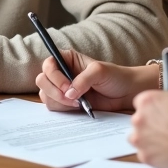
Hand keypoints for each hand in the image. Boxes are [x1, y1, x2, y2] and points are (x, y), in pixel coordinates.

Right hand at [36, 49, 157, 112]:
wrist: (125, 93)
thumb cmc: (115, 76)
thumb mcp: (100, 71)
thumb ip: (83, 80)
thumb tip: (69, 93)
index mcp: (67, 59)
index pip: (48, 65)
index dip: (54, 77)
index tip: (67, 87)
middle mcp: (62, 72)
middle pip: (42, 81)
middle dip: (54, 91)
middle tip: (72, 97)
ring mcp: (63, 88)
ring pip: (46, 95)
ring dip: (59, 101)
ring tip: (78, 103)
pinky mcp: (66, 102)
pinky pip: (54, 106)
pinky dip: (63, 109)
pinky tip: (78, 106)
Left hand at [129, 83, 167, 167]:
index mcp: (147, 100)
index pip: (142, 101)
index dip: (154, 106)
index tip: (163, 111)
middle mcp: (138, 119)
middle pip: (139, 120)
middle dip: (151, 123)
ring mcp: (139, 139)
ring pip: (139, 138)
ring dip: (149, 139)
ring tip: (167, 141)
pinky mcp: (145, 157)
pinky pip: (145, 154)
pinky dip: (154, 154)